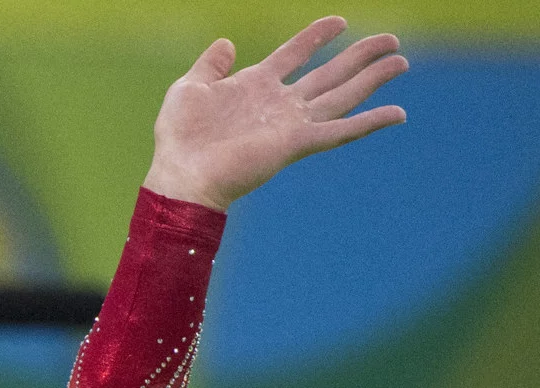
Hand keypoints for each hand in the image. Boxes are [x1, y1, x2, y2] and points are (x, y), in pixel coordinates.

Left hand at [143, 17, 406, 210]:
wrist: (181, 174)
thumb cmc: (179, 137)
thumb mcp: (190, 88)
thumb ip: (211, 65)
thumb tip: (226, 43)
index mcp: (254, 86)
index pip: (294, 53)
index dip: (316, 37)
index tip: (339, 20)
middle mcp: (278, 103)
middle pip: (329, 74)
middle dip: (360, 56)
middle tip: (392, 41)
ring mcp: (290, 123)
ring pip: (342, 96)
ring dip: (372, 79)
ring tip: (400, 62)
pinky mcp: (296, 143)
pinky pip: (340, 131)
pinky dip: (369, 122)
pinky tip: (397, 113)